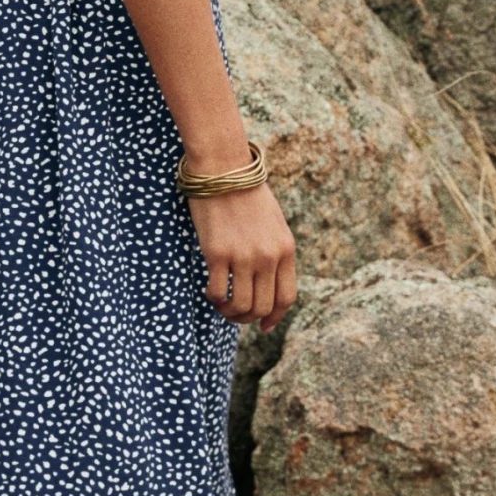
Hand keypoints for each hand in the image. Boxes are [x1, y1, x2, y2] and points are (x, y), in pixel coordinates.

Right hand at [188, 182, 297, 330]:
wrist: (223, 169)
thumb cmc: (246, 194)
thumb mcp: (273, 224)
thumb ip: (275, 253)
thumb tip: (267, 285)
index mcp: (286, 249)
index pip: (286, 298)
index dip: (275, 317)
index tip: (263, 325)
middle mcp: (268, 256)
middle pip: (263, 307)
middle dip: (248, 318)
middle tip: (235, 314)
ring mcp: (243, 256)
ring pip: (240, 306)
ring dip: (229, 313)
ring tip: (221, 306)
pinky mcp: (217, 253)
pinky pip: (217, 292)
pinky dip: (213, 299)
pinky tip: (209, 292)